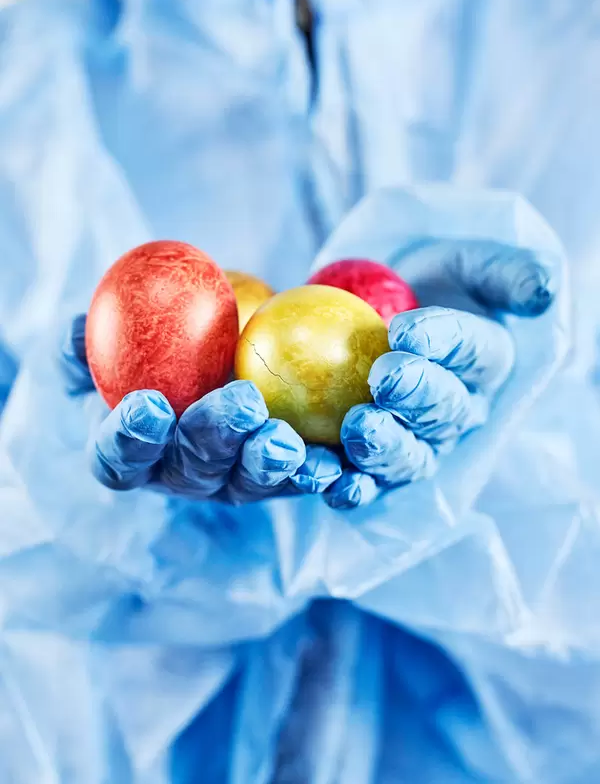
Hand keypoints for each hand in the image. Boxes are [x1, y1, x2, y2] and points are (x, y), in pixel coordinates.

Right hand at [61, 314, 342, 502]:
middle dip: (218, 440)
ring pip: (253, 481)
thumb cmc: (147, 354)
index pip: (120, 457)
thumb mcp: (107, 342)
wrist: (215, 360)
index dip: (130, 439)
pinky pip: (304, 476)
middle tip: (242, 405)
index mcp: (136, 451)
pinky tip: (342, 461)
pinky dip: (324, 472)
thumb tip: (78, 330)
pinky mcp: (286, 472)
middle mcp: (185, 474)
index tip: (149, 405)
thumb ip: (86, 343)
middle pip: (196, 468)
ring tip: (293, 443)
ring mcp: (236, 479)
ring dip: (274, 464)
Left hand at [334, 239, 555, 506]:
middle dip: (416, 397)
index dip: (442, 341)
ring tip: (358, 429)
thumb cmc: (426, 278)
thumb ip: (507, 273)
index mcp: (486, 359)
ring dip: (384, 448)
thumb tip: (544, 291)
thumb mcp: (466, 262)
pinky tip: (326, 477)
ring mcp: (416, 442)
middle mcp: (457, 410)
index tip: (403, 329)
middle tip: (385, 379)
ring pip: (409, 456)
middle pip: (443, 411)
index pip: (472, 351)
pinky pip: (364, 482)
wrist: (370, 305)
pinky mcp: (372, 465)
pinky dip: (347, 485)